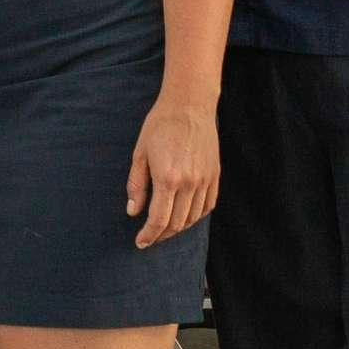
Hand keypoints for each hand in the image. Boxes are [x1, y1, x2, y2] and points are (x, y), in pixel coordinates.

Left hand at [125, 98, 217, 249]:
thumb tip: (132, 212)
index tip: (140, 242)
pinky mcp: (215, 176)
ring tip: (164, 229)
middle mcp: (190, 183)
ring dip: (178, 228)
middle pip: (177, 223)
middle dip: (161, 235)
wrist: (189, 105)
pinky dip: (195, 216)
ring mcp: (205, 180)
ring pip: (193, 218)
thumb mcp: (140, 153)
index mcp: (168, 178)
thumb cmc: (160, 125)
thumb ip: (137, 185)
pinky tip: (185, 216)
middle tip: (149, 238)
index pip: (159, 220)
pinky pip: (208, 206)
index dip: (149, 235)